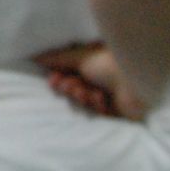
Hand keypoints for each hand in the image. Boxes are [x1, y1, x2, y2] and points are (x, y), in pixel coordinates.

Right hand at [33, 42, 147, 120]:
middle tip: (71, 86)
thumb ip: (57, 59)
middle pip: (78, 90)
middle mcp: (104, 80)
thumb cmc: (109, 63)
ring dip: (83, 96)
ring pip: (88, 102)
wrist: (135, 79)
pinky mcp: (120, 112)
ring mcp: (113, 96)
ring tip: (87, 92)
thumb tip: (35, 57)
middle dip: (71, 89)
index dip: (61, 80)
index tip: (54, 81)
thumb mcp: (79, 57)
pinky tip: (102, 99)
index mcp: (96, 65)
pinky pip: (100, 113)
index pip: (72, 76)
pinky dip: (98, 105)